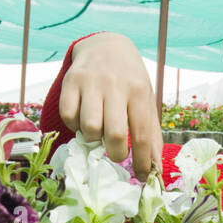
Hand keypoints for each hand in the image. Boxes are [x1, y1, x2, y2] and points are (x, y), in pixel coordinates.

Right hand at [57, 32, 162, 180]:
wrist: (107, 45)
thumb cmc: (130, 81)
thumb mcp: (146, 101)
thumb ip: (150, 133)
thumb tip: (154, 168)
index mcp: (139, 91)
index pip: (142, 135)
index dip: (142, 162)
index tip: (142, 176)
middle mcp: (116, 85)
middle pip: (114, 133)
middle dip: (116, 153)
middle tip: (117, 153)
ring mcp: (91, 82)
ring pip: (89, 127)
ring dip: (94, 138)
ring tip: (99, 132)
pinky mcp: (70, 81)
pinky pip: (68, 116)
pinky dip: (74, 125)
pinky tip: (82, 119)